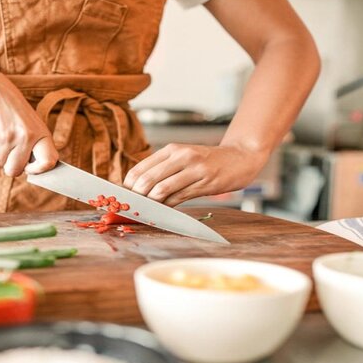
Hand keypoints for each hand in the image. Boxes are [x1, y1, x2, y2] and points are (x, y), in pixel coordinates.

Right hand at [0, 67, 58, 176]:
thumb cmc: (9, 105)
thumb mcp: (30, 120)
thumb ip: (34, 142)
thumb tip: (33, 170)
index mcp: (39, 132)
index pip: (48, 162)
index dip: (38, 170)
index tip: (29, 167)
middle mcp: (25, 136)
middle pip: (15, 171)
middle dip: (9, 164)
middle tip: (7, 149)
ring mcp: (5, 137)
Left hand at [123, 143, 268, 205]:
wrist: (240, 158)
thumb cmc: (209, 162)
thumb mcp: (184, 159)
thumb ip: (163, 171)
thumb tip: (138, 191)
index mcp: (171, 149)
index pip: (139, 169)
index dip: (127, 187)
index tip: (122, 199)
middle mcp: (181, 156)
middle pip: (147, 179)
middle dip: (136, 198)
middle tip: (130, 209)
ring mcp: (194, 168)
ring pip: (161, 189)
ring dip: (150, 204)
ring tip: (145, 212)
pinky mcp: (205, 182)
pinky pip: (179, 198)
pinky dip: (167, 207)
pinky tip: (163, 212)